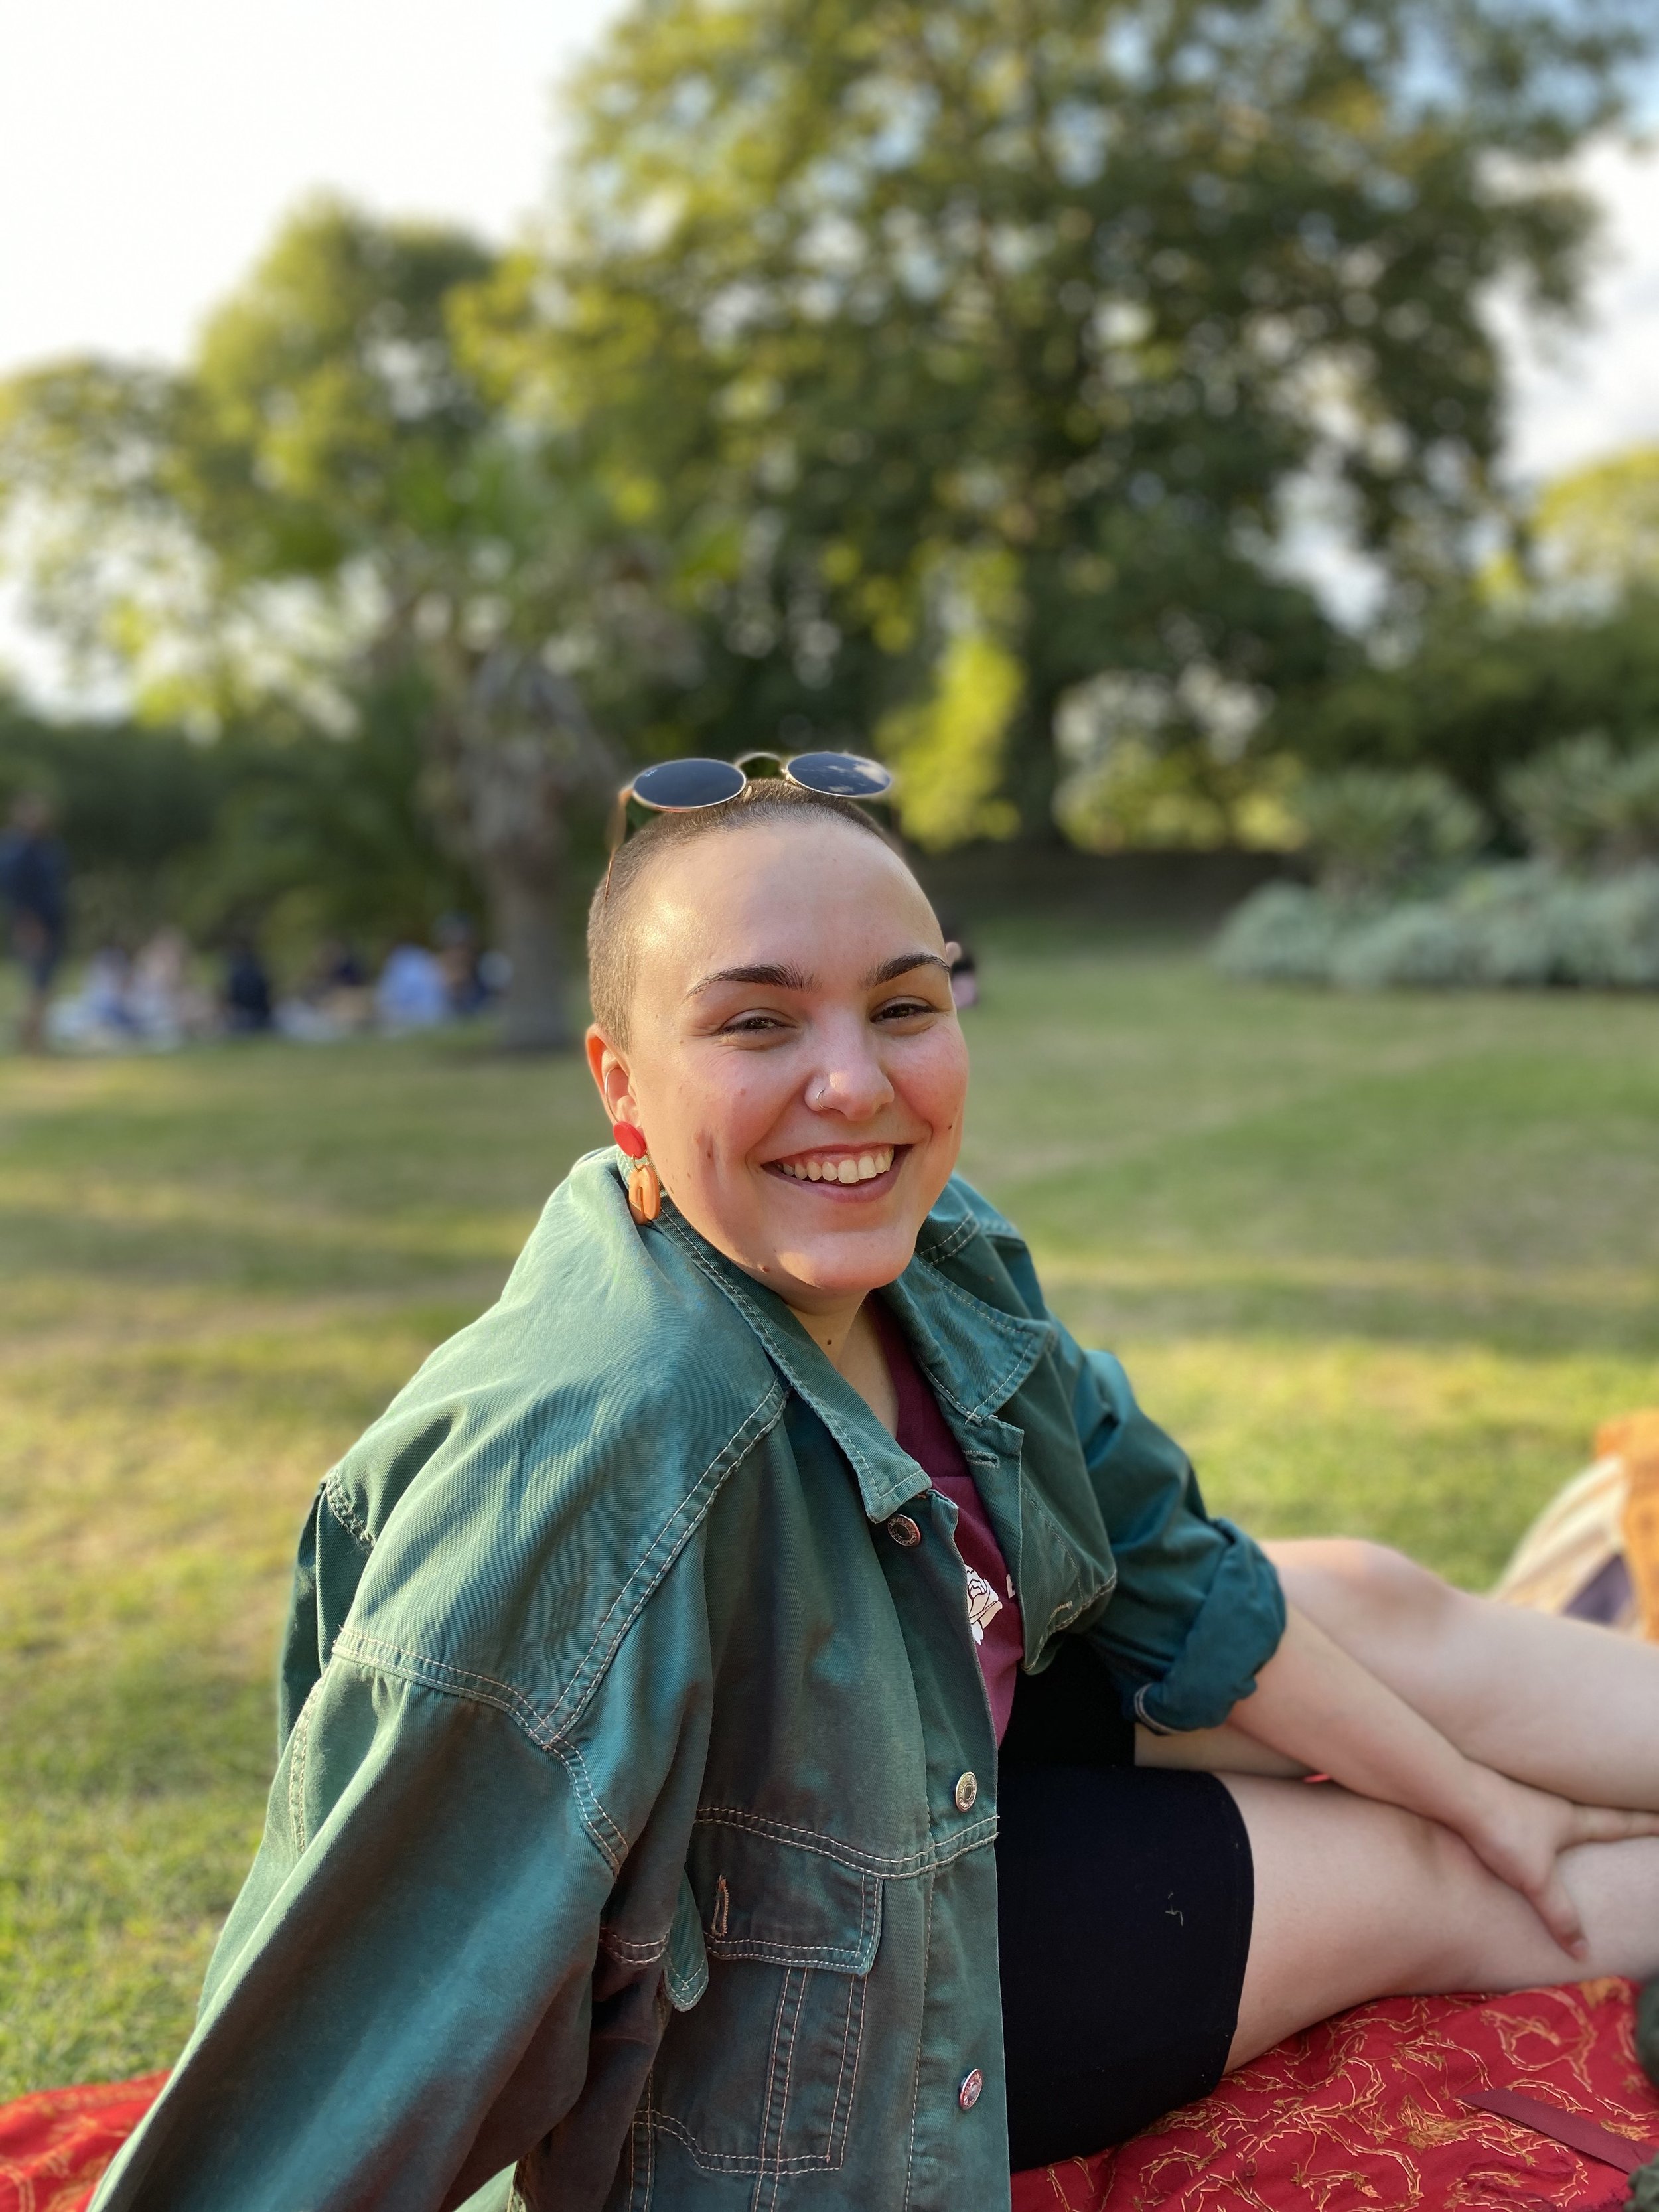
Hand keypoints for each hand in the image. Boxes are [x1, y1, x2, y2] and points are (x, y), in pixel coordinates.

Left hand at [1455, 1763, 1658, 1956]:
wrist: (1452, 1792)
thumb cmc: (1501, 1830)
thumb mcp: (1535, 1880)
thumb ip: (1560, 1916)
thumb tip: (1583, 1951)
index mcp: (1570, 1818)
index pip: (1618, 1822)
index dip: (1645, 1824)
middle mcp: (1552, 1802)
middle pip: (1592, 1807)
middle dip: (1613, 1814)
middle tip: (1632, 1814)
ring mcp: (1525, 1795)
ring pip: (1558, 1803)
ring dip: (1574, 1809)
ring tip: (1582, 1817)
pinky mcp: (1499, 1796)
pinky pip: (1529, 1805)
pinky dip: (1539, 1812)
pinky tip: (1529, 1817)